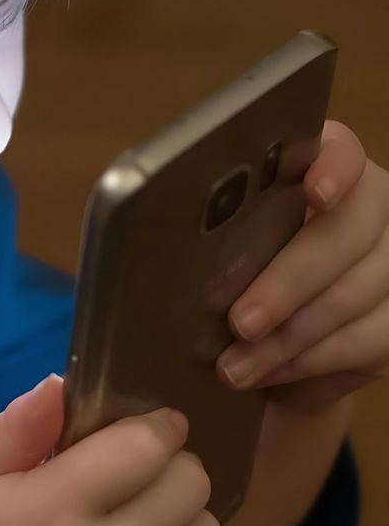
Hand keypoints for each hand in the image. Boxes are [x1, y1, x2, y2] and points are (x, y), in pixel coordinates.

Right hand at [0, 375, 219, 525]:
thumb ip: (15, 430)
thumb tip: (60, 384)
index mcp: (53, 508)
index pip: (145, 448)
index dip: (156, 426)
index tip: (149, 423)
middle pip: (189, 486)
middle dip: (172, 465)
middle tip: (141, 470)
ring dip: (182, 516)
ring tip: (142, 516)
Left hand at [216, 121, 388, 411]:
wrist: (264, 333)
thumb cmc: (221, 274)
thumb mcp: (203, 246)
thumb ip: (200, 231)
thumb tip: (158, 238)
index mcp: (318, 167)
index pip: (338, 151)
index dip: (331, 168)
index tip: (314, 192)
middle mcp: (369, 205)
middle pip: (346, 233)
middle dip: (288, 283)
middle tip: (239, 322)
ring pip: (357, 295)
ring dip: (288, 339)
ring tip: (235, 367)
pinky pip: (367, 342)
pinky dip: (310, 363)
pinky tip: (269, 374)